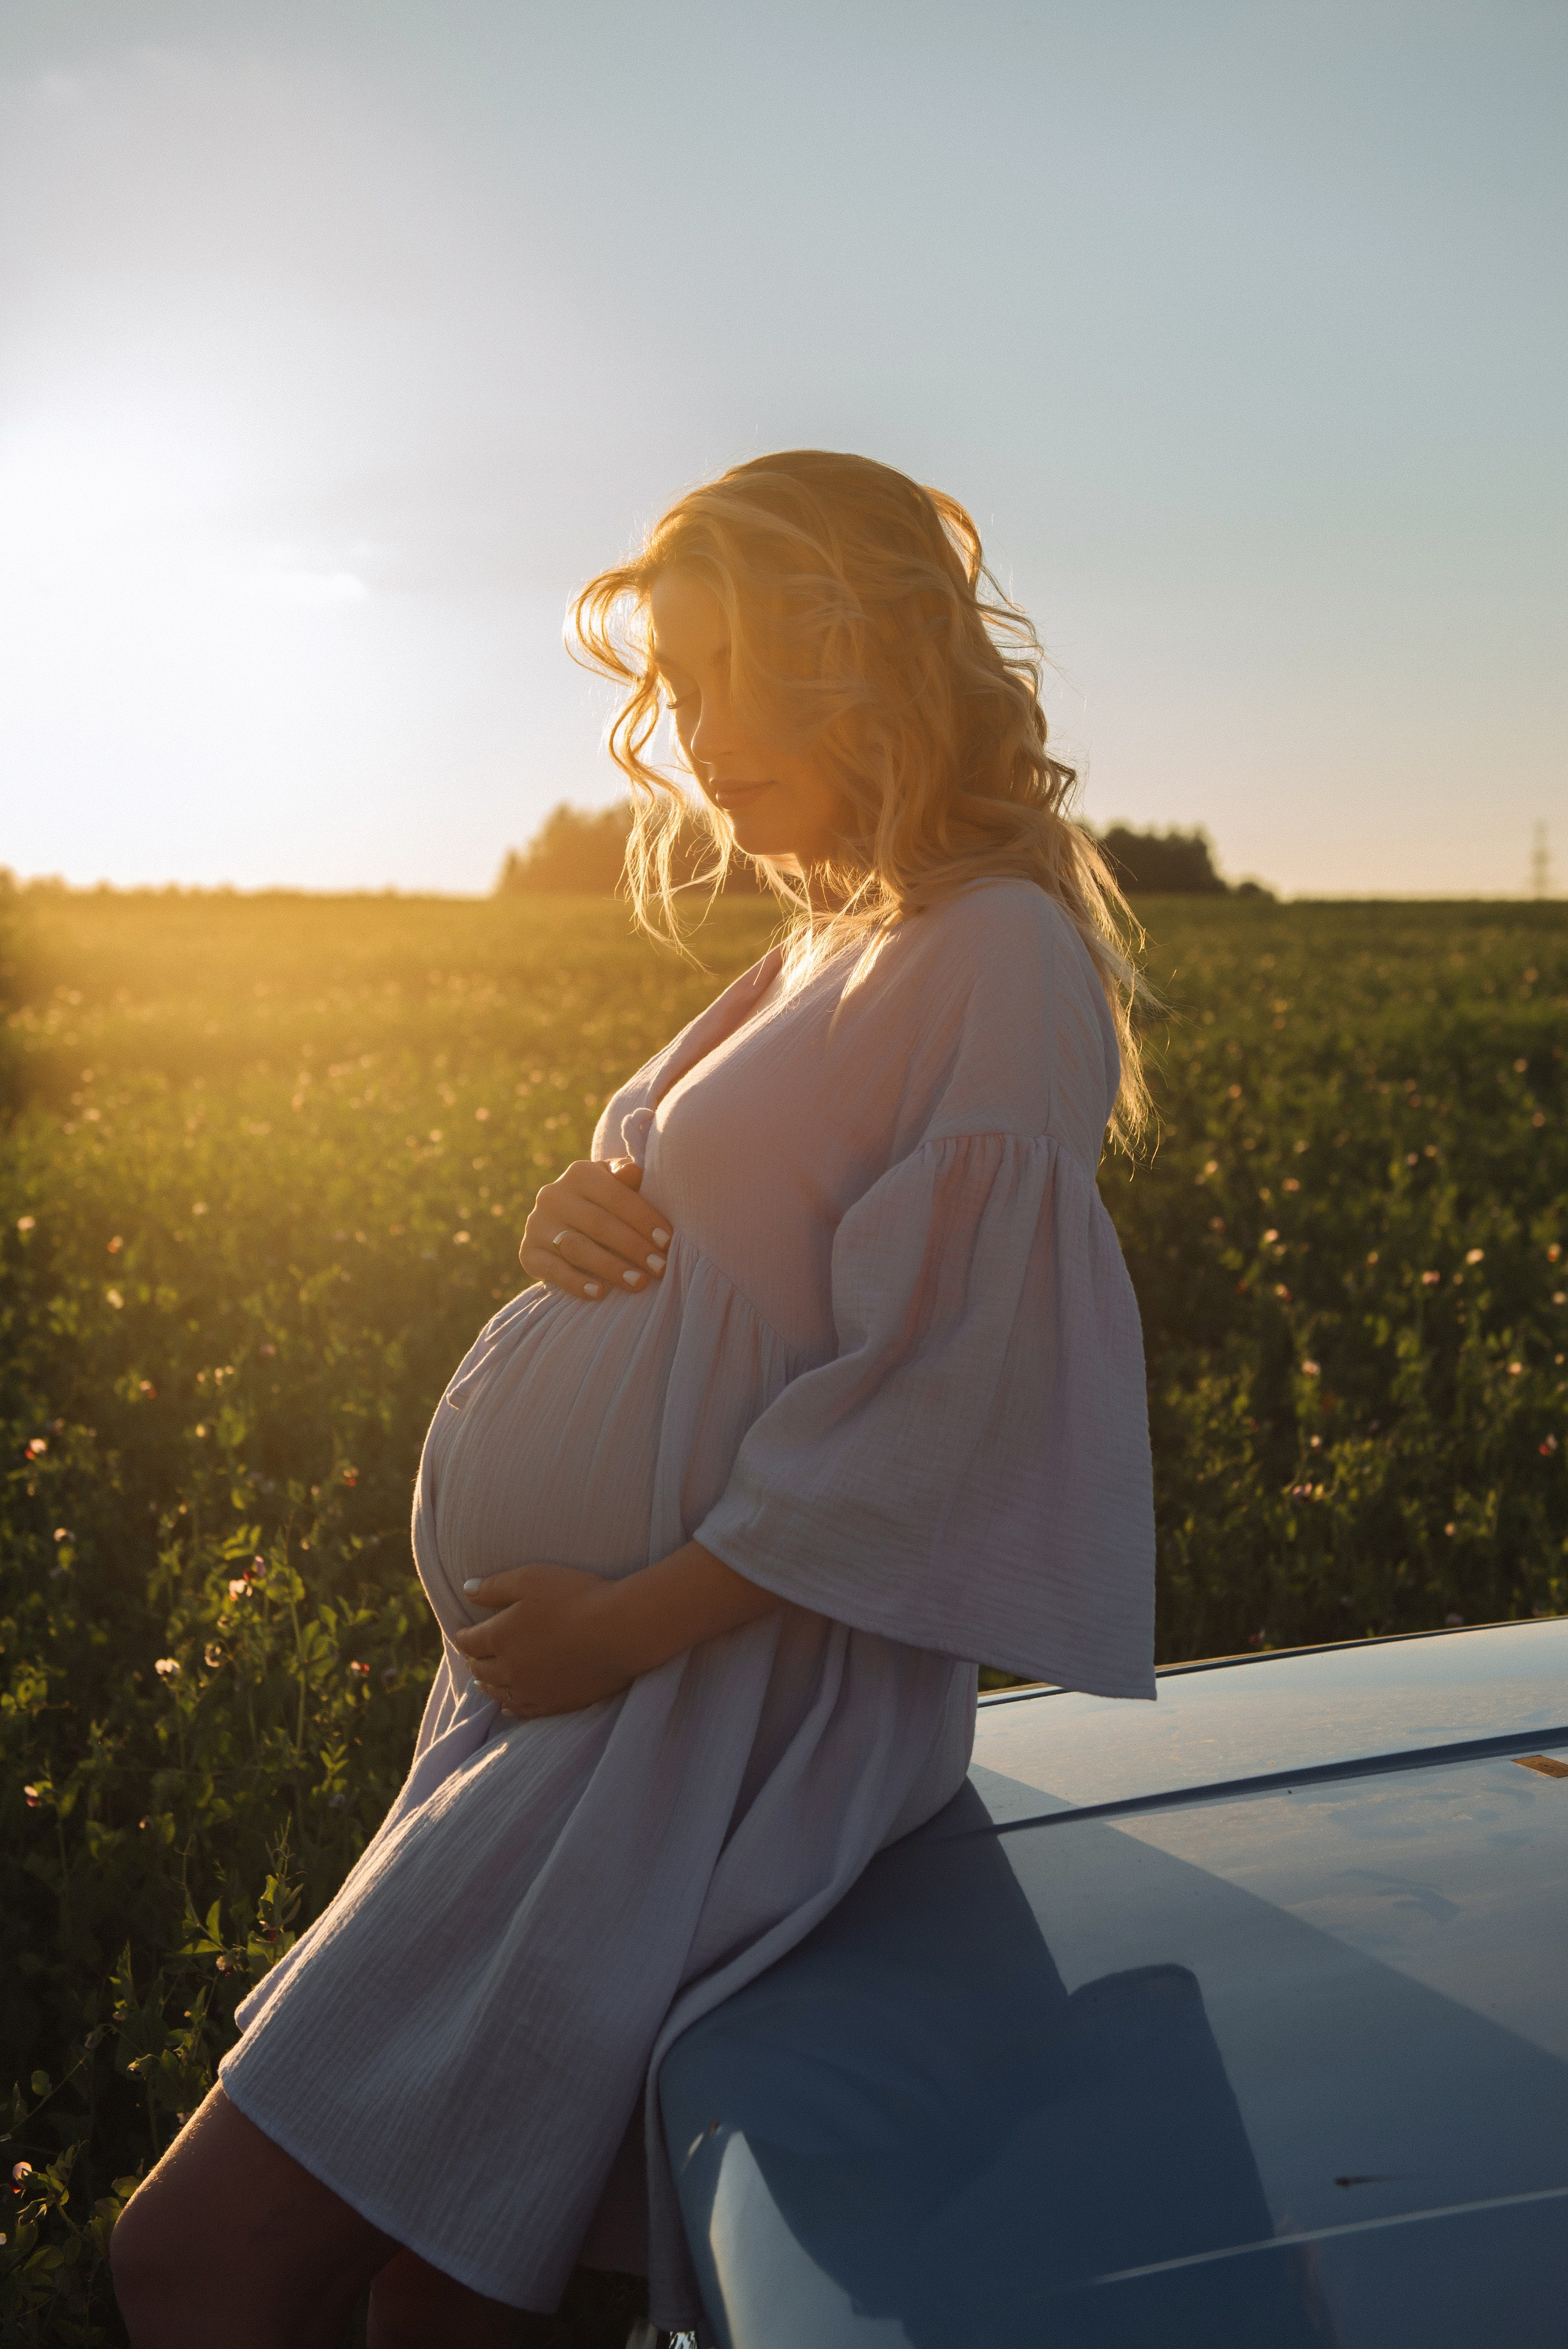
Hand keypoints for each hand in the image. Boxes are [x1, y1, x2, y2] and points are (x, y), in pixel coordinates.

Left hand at [452, 1563, 626, 1717]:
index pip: (470, 1641)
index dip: (464, 1636)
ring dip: (487, 1686)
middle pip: (481, 1669)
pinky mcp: (556, 1703)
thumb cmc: (575, 1596)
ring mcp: (532, 1690)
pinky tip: (508, 1708)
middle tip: (472, 1657)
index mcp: (499, 1637)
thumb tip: (465, 1590)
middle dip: (474, 1661)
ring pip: (499, 1693)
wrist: (619, 1630)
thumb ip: (494, 1586)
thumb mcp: (530, 1579)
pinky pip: (524, 1711)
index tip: (463, 1633)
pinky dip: (511, 1708)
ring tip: (481, 1685)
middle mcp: (509, 1668)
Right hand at [519, 1157, 672, 1301]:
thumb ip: (625, 1176)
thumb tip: (633, 1171)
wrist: (562, 1222)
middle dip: (634, 1247)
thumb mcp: (615, 1184)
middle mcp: (553, 1196)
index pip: (616, 1196)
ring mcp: (537, 1225)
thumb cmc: (604, 1203)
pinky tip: (600, 1294)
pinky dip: (576, 1283)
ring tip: (639, 1283)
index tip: (668, 1241)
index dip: (644, 1219)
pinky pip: (552, 1270)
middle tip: (660, 1268)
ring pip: (577, 1248)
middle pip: (598, 1224)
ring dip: (610, 1268)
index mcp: (579, 1174)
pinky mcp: (528, 1253)